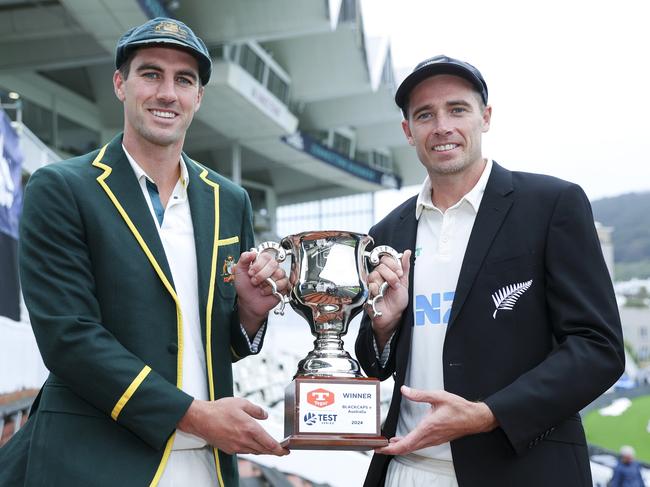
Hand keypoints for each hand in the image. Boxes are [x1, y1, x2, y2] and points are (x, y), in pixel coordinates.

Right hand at [178, 398, 288, 455]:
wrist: (201, 419)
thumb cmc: (220, 410)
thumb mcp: (241, 403)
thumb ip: (256, 410)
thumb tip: (265, 415)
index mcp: (250, 428)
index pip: (269, 444)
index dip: (280, 449)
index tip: (286, 451)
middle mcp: (244, 440)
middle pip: (264, 450)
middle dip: (274, 451)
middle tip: (282, 451)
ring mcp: (237, 446)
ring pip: (255, 452)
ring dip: (263, 450)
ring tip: (269, 447)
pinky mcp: (230, 449)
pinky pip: (245, 451)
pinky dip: (252, 449)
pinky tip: (253, 444)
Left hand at [235, 250, 287, 333]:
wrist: (248, 302)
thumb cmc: (245, 287)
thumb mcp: (239, 271)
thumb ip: (243, 259)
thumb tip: (252, 252)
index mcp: (262, 262)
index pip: (266, 256)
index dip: (258, 265)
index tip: (250, 272)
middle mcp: (271, 268)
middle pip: (273, 264)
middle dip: (261, 275)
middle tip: (254, 281)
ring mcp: (278, 276)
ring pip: (279, 273)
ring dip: (267, 283)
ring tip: (260, 287)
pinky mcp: (283, 286)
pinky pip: (283, 283)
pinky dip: (272, 289)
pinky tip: (266, 291)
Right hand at [367, 250, 410, 349]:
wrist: (393, 315)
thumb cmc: (397, 301)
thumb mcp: (404, 282)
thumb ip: (405, 267)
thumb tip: (407, 253)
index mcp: (387, 272)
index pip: (385, 259)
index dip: (393, 264)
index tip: (399, 273)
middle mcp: (378, 276)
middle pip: (380, 266)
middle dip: (391, 275)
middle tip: (395, 283)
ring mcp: (372, 283)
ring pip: (375, 274)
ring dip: (385, 283)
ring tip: (388, 290)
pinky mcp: (367, 291)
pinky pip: (370, 285)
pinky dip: (377, 289)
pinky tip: (380, 294)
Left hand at [375, 386, 496, 455]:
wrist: (474, 418)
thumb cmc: (459, 409)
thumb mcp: (438, 396)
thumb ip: (419, 394)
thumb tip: (405, 390)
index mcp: (428, 428)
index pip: (406, 443)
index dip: (391, 448)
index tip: (381, 448)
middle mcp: (429, 437)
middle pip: (407, 448)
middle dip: (391, 450)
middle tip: (378, 448)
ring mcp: (433, 440)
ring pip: (413, 447)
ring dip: (399, 447)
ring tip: (387, 444)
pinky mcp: (436, 439)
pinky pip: (419, 445)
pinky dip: (408, 444)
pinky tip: (403, 440)